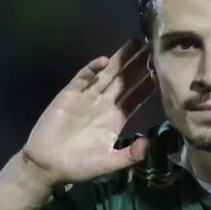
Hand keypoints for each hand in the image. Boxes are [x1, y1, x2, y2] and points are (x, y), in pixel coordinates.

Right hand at [22, 39, 154, 185]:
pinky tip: (103, 60)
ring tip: (135, 44)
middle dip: (138, 64)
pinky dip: (92, 69)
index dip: (149, 83)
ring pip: (107, 75)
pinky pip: (82, 78)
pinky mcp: (69, 95)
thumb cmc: (79, 166)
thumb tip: (149, 143)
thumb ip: (129, 155)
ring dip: (120, 60)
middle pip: (124, 80)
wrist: (48, 165)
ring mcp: (87, 97)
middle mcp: (104, 104)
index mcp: (116, 119)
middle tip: (153, 46)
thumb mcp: (109, 163)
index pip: (136, 97)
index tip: (163, 69)